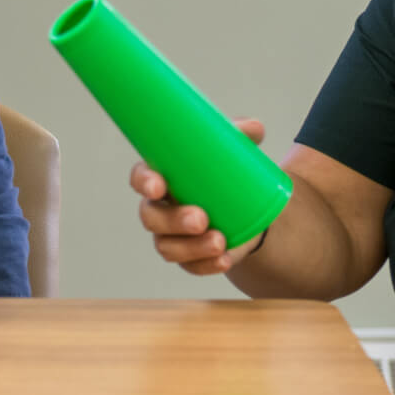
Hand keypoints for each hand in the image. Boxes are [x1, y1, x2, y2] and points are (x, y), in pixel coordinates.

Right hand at [132, 118, 267, 275]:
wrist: (249, 205)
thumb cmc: (228, 170)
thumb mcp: (235, 149)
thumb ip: (241, 134)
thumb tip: (253, 128)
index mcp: (163, 175)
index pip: (142, 177)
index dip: (144, 182)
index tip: (159, 185)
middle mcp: (160, 207)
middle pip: (151, 217)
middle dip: (173, 220)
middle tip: (201, 219)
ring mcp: (172, 235)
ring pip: (167, 246)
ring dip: (192, 247)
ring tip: (221, 242)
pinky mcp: (190, 256)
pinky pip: (190, 266)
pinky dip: (207, 265)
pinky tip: (225, 259)